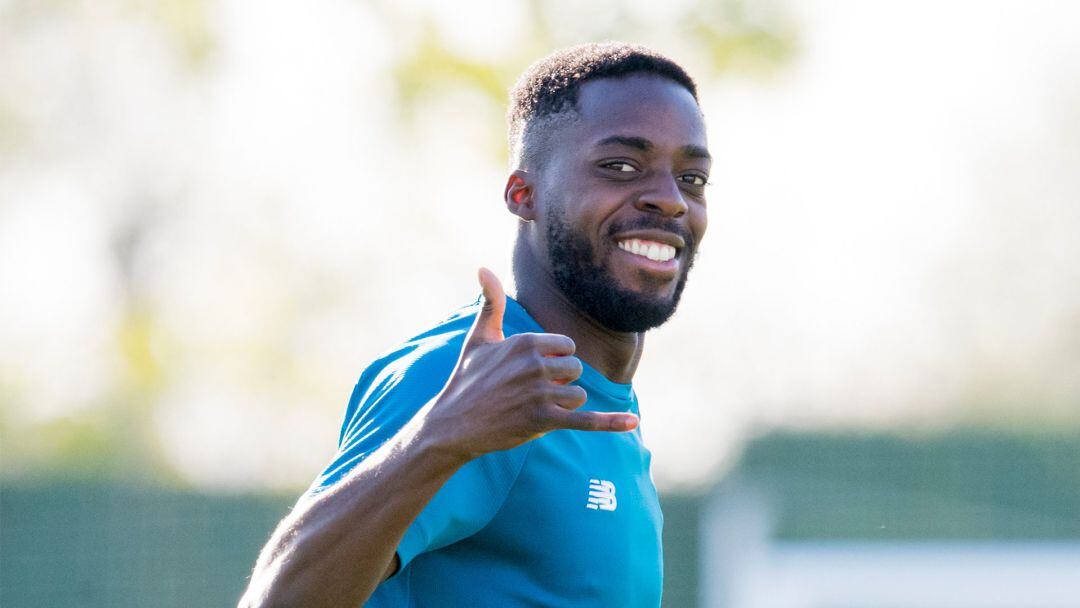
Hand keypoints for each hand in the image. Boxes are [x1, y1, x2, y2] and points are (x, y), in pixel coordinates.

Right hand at [421, 267, 638, 460]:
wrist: (452, 424)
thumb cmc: (465, 379)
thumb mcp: (478, 337)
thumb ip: (490, 302)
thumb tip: (483, 267)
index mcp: (526, 342)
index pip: (567, 346)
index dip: (555, 360)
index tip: (531, 371)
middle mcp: (535, 365)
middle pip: (576, 370)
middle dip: (560, 383)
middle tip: (529, 393)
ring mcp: (539, 393)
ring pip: (577, 395)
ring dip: (562, 405)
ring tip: (531, 409)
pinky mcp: (542, 420)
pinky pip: (585, 420)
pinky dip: (610, 423)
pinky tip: (631, 423)